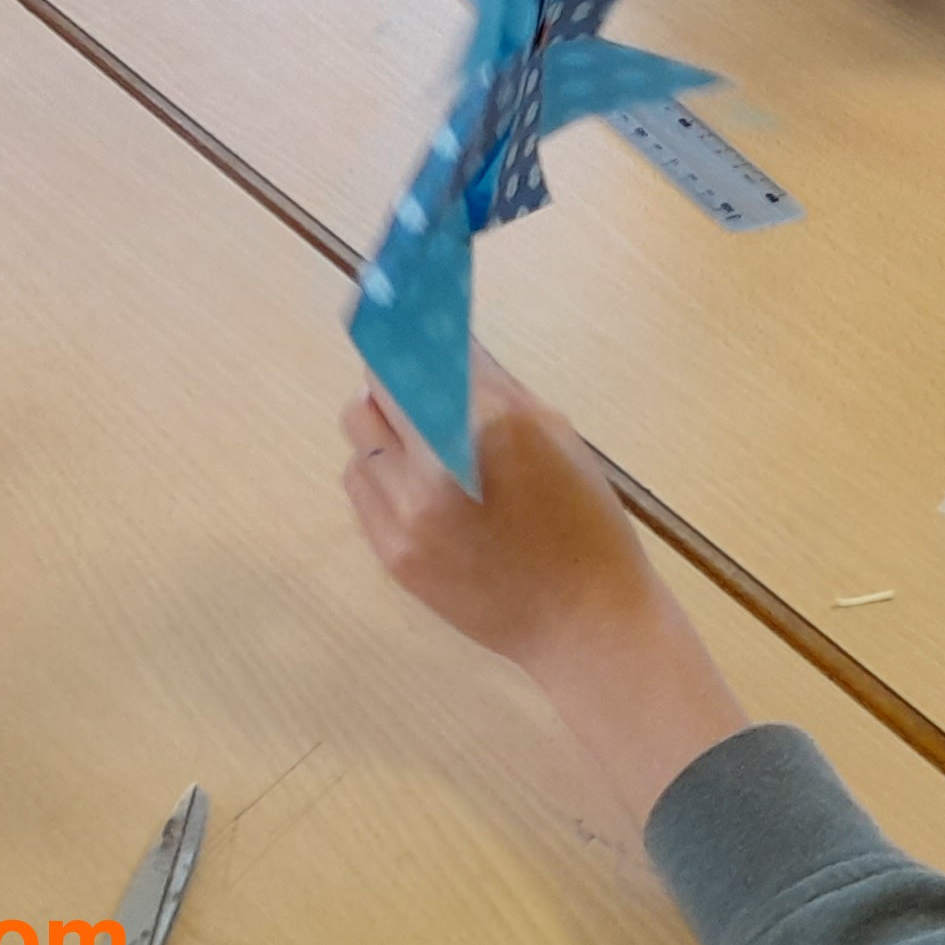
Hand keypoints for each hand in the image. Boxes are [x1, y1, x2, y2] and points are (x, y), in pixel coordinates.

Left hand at [342, 359, 667, 681]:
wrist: (586, 623)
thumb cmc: (585, 521)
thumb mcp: (554, 433)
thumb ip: (491, 384)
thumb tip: (443, 341)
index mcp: (487, 425)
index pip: (415, 355)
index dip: (404, 336)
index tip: (400, 321)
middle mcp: (433, 466)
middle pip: (374, 391)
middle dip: (394, 384)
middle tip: (419, 393)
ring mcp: (405, 515)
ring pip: (358, 438)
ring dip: (384, 431)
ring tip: (421, 449)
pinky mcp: (391, 554)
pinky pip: (361, 486)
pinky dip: (381, 476)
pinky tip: (418, 489)